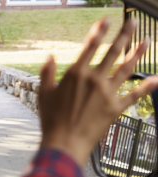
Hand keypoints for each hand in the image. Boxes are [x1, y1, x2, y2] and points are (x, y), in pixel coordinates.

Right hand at [39, 18, 157, 166]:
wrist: (64, 143)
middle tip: (132, 22)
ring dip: (137, 54)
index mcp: (75, 74)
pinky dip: (145, 87)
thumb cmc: (51, 120)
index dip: (98, 31)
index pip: (90, 46)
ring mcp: (107, 93)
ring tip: (147, 41)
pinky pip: (133, 95)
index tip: (106, 20)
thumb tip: (49, 58)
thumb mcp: (43, 94)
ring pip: (126, 69)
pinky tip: (155, 79)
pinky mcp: (115, 108)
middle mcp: (94, 80)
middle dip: (123, 35)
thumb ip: (46, 73)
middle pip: (112, 52)